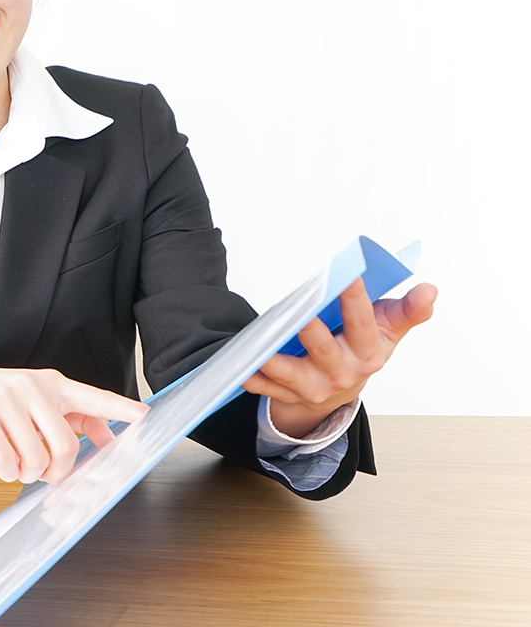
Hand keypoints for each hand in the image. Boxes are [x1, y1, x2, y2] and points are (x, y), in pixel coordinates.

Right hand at [0, 366, 148, 484]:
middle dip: (59, 470)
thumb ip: (71, 415)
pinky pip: (5, 459)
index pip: (92, 396)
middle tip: (48, 475)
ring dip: (29, 474)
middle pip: (65, 444)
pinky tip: (3, 466)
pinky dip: (7, 472)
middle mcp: (31, 386)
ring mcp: (4, 398)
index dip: (119, 408)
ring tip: (20, 468)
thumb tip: (107, 437)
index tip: (145, 416)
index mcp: (52, 383)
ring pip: (35, 457)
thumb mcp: (36, 399)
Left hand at [241, 279, 436, 436]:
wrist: (341, 390)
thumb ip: (410, 310)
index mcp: (368, 352)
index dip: (356, 298)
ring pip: (290, 373)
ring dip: (273, 361)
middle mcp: (342, 372)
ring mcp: (314, 386)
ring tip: (259, 344)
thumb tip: (430, 289)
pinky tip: (239, 366)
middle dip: (312, 331)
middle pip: (323, 349)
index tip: (349, 274)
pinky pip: (266, 388)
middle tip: (300, 312)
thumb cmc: (362, 349)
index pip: (362, 321)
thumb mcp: (389, 330)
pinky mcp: (288, 395)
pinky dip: (252, 378)